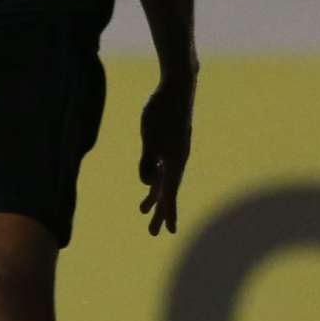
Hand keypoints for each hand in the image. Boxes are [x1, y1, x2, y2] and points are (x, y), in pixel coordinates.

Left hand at [137, 75, 194, 235]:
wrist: (178, 88)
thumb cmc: (161, 112)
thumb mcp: (149, 139)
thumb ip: (147, 162)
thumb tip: (147, 183)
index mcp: (175, 161)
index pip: (169, 193)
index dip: (167, 212)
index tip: (168, 231)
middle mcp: (177, 160)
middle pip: (166, 191)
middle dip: (158, 211)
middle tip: (153, 233)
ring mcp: (174, 152)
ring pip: (163, 179)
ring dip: (153, 195)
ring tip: (141, 210)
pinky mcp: (169, 143)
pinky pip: (161, 167)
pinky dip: (154, 178)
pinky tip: (149, 183)